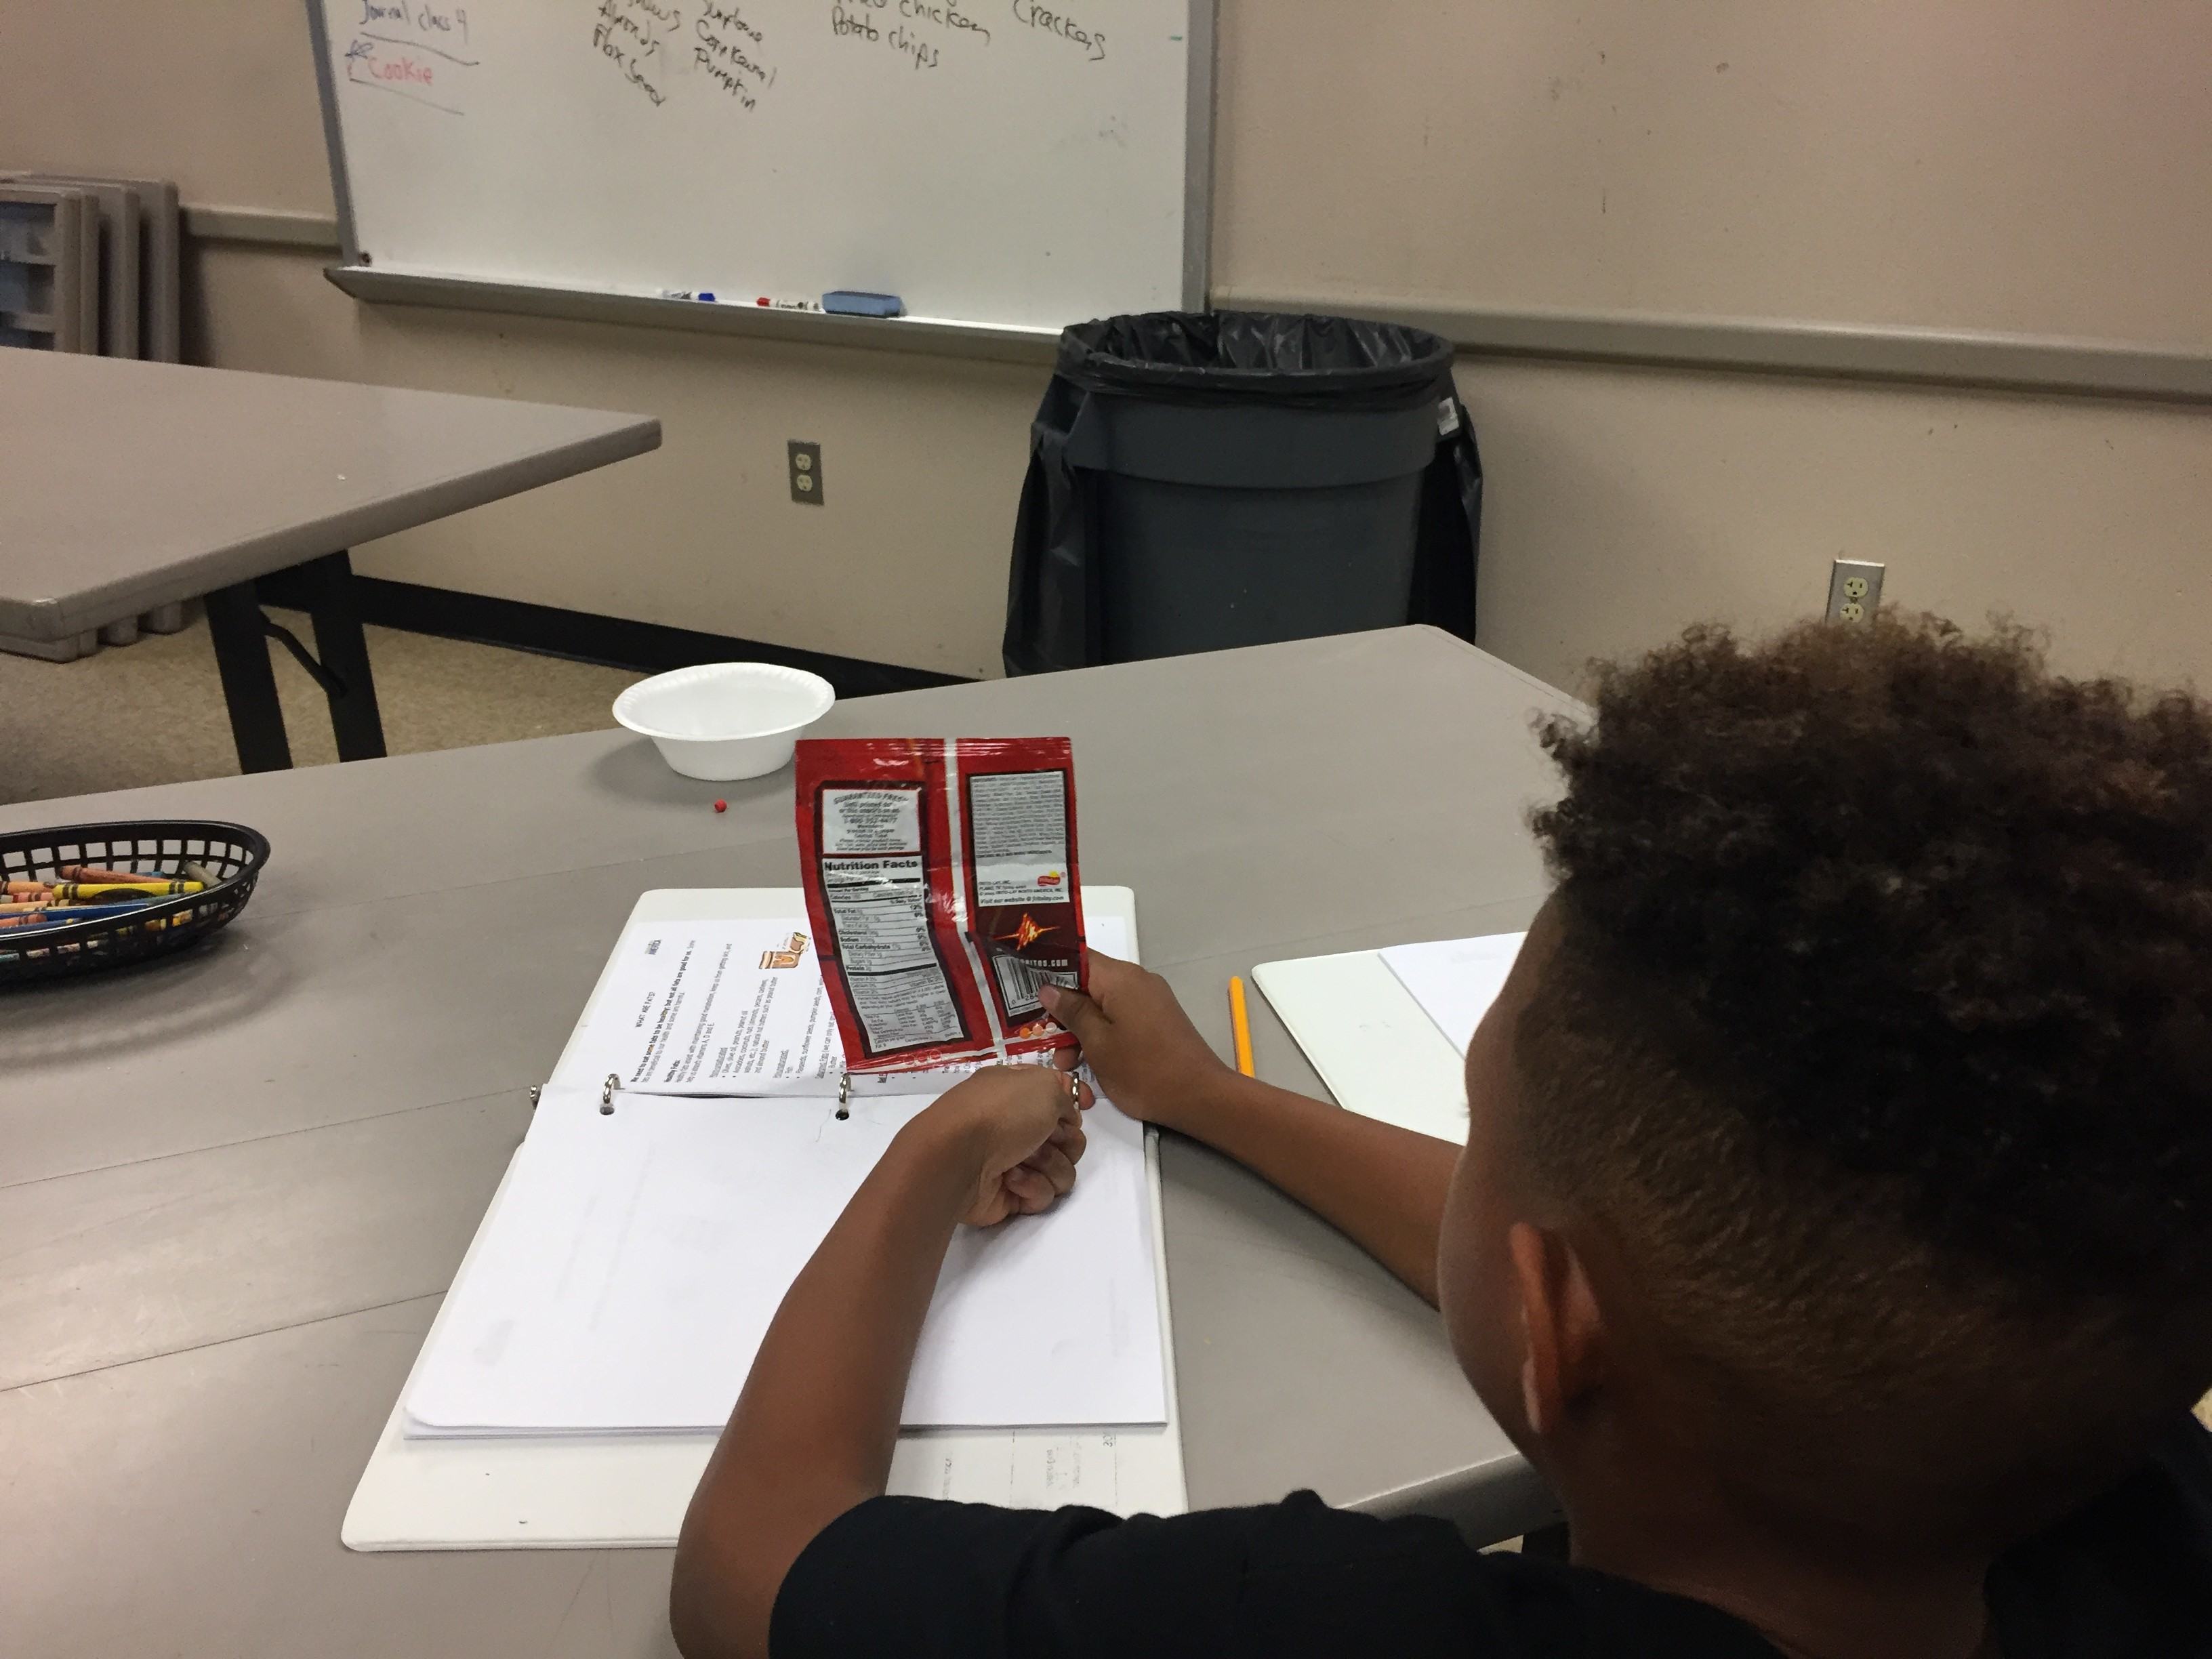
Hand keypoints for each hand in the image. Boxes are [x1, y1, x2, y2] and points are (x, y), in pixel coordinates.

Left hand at [922, 1064, 1091, 1227]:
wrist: (957, 1159)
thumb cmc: (1000, 1113)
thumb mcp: (1043, 1086)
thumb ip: (1065, 1096)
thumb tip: (1067, 1119)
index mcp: (1018, 1092)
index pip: (1058, 1093)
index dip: (1075, 1099)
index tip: (1086, 1105)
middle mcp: (1017, 1125)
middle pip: (1069, 1138)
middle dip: (1065, 1140)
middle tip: (1046, 1138)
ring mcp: (1014, 1162)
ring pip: (1062, 1169)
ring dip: (1048, 1164)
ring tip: (1022, 1161)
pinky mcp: (1012, 1195)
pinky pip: (1043, 1194)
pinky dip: (1030, 1186)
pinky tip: (1010, 1180)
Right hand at [1041, 953, 1236, 1133]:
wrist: (1200, 1096)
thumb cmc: (1143, 1070)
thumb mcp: (1098, 1043)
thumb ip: (1072, 1011)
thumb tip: (1049, 988)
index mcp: (1121, 979)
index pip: (1078, 958)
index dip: (1049, 970)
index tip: (1024, 987)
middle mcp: (1137, 981)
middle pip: (1089, 984)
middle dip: (1063, 1011)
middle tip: (1041, 1039)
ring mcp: (1150, 1001)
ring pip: (1103, 1006)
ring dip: (1080, 1031)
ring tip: (1065, 1064)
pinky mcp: (1157, 1021)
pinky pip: (1120, 1018)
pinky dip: (1101, 1036)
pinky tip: (1088, 1064)